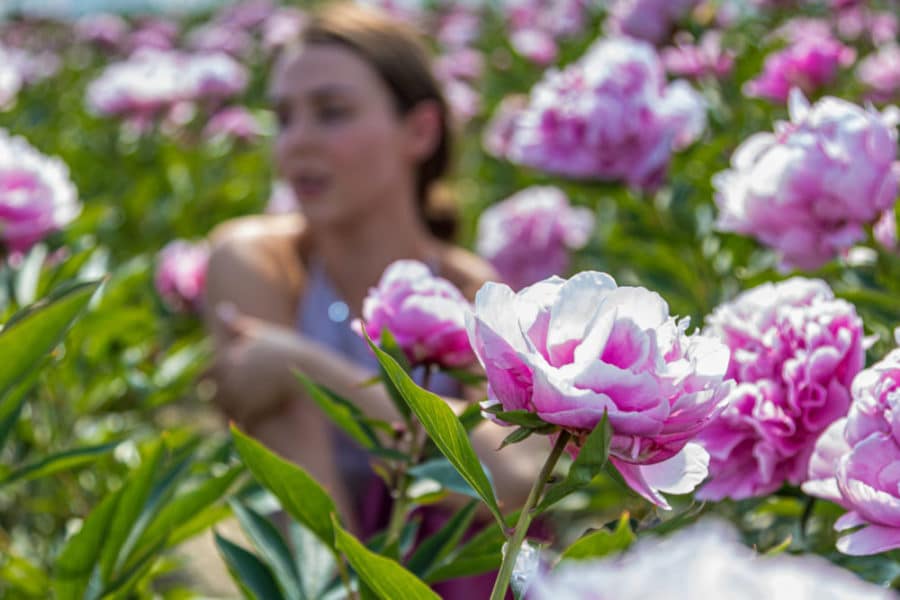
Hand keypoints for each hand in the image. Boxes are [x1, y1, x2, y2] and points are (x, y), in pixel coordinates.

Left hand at [211, 302, 313, 426]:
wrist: (308, 369)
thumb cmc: (285, 348)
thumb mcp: (260, 331)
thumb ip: (236, 324)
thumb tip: (221, 307)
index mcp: (224, 359)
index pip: (201, 377)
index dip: (204, 383)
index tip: (209, 388)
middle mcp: (226, 379)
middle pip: (210, 397)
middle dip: (216, 400)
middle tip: (225, 404)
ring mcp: (238, 397)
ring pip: (223, 412)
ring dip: (227, 414)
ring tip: (237, 414)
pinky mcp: (250, 412)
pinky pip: (238, 423)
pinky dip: (242, 425)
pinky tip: (250, 424)